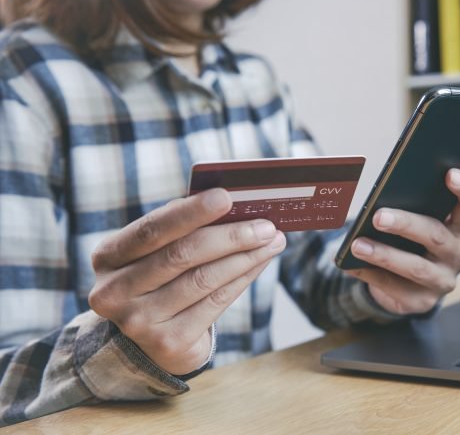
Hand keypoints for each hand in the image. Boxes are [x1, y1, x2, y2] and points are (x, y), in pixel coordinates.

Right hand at [88, 188, 285, 375]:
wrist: (148, 340)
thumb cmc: (159, 278)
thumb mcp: (155, 252)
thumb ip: (182, 229)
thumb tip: (235, 205)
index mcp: (107, 256)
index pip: (152, 229)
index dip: (190, 212)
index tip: (227, 197)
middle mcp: (114, 291)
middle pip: (181, 255)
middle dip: (230, 236)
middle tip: (266, 225)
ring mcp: (138, 321)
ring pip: (203, 279)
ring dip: (245, 257)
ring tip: (273, 241)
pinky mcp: (168, 343)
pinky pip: (215, 303)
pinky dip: (243, 278)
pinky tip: (260, 262)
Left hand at [346, 168, 459, 314]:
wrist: (404, 284)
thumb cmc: (409, 242)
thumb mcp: (415, 222)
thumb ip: (408, 209)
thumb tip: (379, 202)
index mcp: (459, 227)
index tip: (450, 174)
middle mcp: (458, 254)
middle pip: (437, 235)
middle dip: (406, 225)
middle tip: (379, 217)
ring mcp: (443, 280)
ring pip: (416, 267)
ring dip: (384, 255)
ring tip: (358, 245)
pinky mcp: (423, 301)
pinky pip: (396, 288)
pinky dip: (371, 275)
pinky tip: (352, 265)